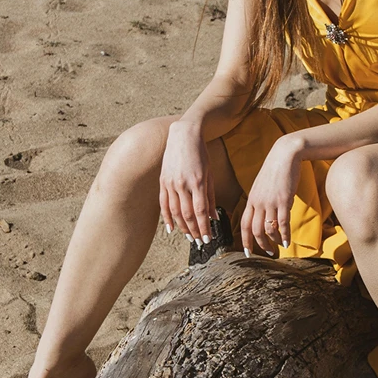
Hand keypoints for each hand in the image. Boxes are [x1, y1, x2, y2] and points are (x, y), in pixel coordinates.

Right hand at [158, 120, 212, 242]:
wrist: (183, 135)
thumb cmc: (201, 154)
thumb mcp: (210, 173)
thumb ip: (211, 196)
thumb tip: (214, 217)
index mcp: (198, 182)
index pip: (201, 211)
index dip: (204, 227)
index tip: (208, 239)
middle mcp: (183, 184)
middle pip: (187, 214)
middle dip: (195, 231)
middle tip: (200, 242)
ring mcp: (171, 183)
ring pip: (175, 211)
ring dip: (182, 227)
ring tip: (190, 237)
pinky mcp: (163, 181)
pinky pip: (164, 203)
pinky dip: (167, 217)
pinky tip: (171, 228)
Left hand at [240, 136, 299, 254]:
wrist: (284, 155)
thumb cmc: (275, 170)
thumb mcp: (261, 186)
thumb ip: (259, 201)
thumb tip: (262, 215)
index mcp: (251, 200)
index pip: (244, 224)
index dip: (245, 240)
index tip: (247, 252)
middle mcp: (258, 203)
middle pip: (255, 230)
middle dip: (260, 245)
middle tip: (268, 253)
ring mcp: (270, 202)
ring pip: (268, 229)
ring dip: (274, 241)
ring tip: (280, 246)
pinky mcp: (283, 200)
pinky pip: (283, 223)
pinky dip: (285, 235)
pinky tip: (288, 242)